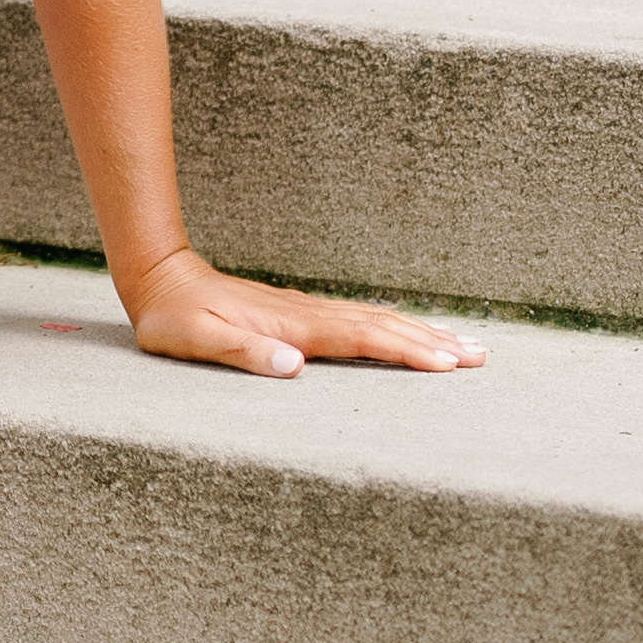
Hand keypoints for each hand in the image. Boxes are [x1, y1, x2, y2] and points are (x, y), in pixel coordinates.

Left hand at [121, 250, 482, 380]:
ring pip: (376, 320)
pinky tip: (409, 332)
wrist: (161, 276)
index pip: (360, 339)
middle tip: (480, 356)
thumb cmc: (174, 318)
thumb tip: (294, 367)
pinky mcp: (300, 313)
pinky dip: (393, 326)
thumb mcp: (196, 341)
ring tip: (465, 344)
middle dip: (432, 341)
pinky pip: (359, 320)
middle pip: (381, 326)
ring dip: (421, 331)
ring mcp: (306, 311)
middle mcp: (306, 315)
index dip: (404, 351)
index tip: (445, 364)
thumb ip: (244, 352)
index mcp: (290, 326)